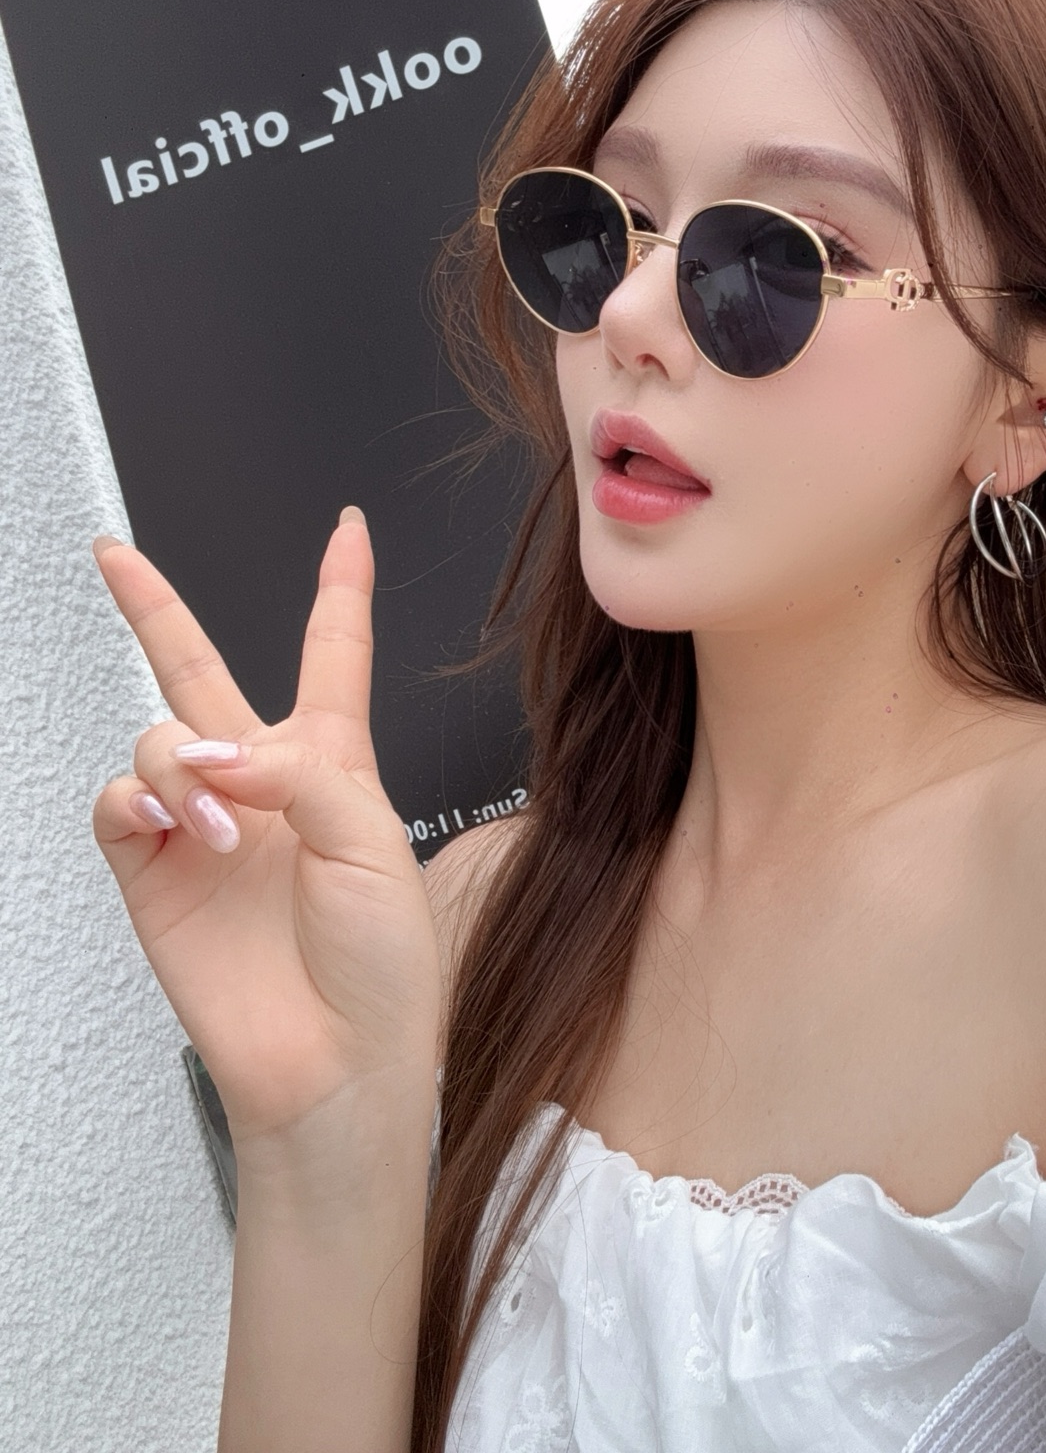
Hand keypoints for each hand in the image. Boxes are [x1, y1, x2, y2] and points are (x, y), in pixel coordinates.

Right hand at [90, 510, 440, 1150]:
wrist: (336, 1066)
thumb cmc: (382, 966)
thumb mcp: (374, 841)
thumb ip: (295, 772)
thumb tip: (208, 753)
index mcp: (335, 764)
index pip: (334, 653)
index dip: (340, 589)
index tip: (347, 530)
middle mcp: (262, 783)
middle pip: (201, 669)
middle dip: (155, 609)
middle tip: (114, 554)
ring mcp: (202, 826)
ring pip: (158, 733)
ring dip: (185, 760)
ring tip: (224, 823)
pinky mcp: (152, 872)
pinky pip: (119, 800)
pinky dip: (144, 798)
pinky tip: (184, 828)